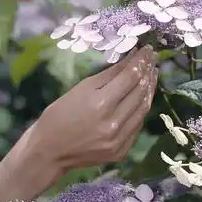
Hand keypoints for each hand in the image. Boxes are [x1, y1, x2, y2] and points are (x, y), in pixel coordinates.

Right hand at [18, 46, 157, 179]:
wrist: (49, 151)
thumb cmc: (59, 115)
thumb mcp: (80, 89)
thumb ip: (108, 75)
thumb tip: (130, 59)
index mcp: (101, 104)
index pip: (130, 77)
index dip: (141, 61)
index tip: (147, 49)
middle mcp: (114, 123)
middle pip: (140, 93)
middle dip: (148, 72)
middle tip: (152, 59)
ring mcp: (119, 140)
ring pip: (143, 110)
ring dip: (149, 90)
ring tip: (151, 75)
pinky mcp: (121, 152)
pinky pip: (137, 126)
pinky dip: (141, 110)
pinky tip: (142, 98)